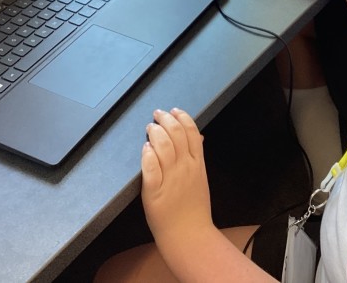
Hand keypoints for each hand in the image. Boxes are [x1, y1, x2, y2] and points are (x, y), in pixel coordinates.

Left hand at [141, 108, 213, 247]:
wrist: (190, 235)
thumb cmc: (194, 208)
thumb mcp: (201, 178)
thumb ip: (198, 156)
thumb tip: (199, 136)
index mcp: (197, 163)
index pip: (191, 132)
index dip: (181, 117)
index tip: (173, 111)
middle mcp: (185, 168)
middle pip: (176, 134)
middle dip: (165, 120)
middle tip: (157, 115)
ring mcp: (170, 179)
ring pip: (163, 147)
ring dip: (155, 133)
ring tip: (150, 128)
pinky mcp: (155, 191)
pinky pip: (151, 169)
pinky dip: (147, 155)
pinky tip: (145, 149)